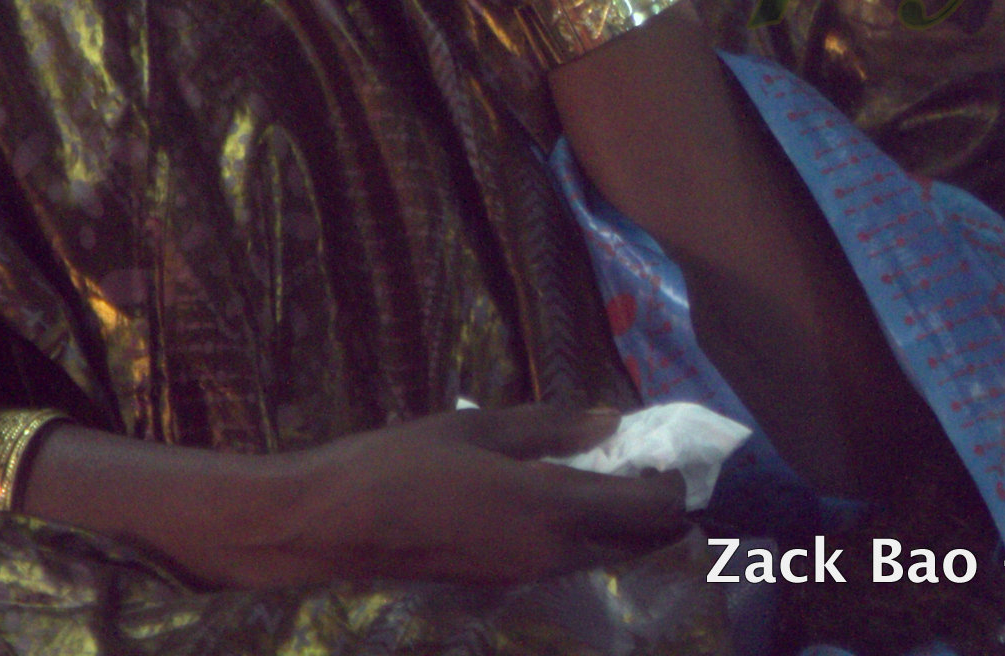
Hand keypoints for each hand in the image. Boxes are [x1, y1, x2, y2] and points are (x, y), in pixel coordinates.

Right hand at [75, 404, 689, 589]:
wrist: (328, 526)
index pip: (649, 512)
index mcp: (552, 511)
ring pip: (601, 556)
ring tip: (615, 474)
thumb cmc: (399, 464)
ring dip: (621, 524)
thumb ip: (551, 428)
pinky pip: (564, 561)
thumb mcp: (479, 430)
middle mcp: (550, 555)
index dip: (675, 486)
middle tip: (653, 464)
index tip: (674, 451)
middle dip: (658, 510)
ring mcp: (523, 577)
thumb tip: (611, 421)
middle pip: (635, 544)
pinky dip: (584, 534)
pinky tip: (566, 496)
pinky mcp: (498, 583)